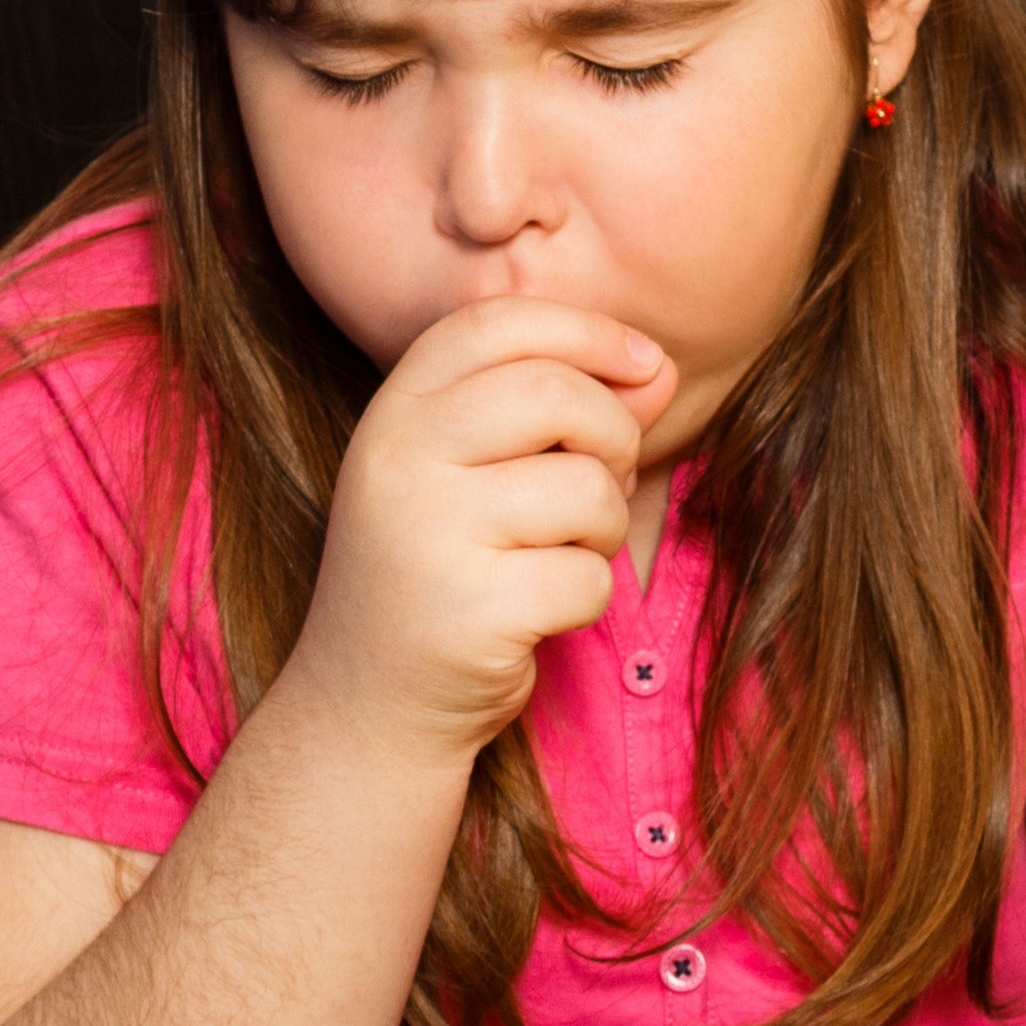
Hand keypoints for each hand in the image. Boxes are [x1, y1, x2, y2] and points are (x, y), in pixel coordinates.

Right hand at [288, 298, 673, 762]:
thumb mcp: (476, 472)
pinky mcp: (470, 611)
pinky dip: (586, 598)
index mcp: (395, 413)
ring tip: (559, 553)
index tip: (642, 364)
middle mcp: (398, 461)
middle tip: (602, 479)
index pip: (498, 321)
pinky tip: (537, 612)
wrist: (366, 705)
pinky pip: (588, 577)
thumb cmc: (440, 570)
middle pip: (555, 393)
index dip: (587, 330)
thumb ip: (561, 409)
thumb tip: (660, 370)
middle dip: (614, 434)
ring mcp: (427, 535)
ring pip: (586, 489)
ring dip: (603, 527)